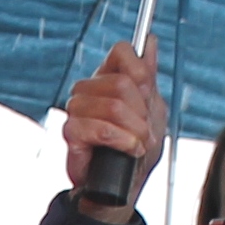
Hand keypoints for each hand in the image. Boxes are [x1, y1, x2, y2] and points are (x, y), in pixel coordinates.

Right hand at [61, 38, 166, 216]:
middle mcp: (89, 89)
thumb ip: (149, 75)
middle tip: (145, 131)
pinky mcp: (70, 132)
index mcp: (108, 77)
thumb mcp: (153, 108)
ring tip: (137, 144)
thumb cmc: (137, 147)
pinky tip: (127, 150)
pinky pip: (101, 128)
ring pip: (113, 106)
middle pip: (121, 83)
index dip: (141, 74)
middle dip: (142, 112)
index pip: (122, 52)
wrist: (125, 183)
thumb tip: (151, 40)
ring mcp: (76, 109)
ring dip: (135, 130)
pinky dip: (122, 141)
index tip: (148, 97)